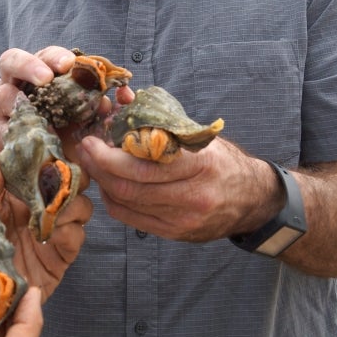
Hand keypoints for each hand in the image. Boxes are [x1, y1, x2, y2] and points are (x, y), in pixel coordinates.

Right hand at [0, 46, 133, 155]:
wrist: (50, 167)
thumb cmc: (69, 132)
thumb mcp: (90, 117)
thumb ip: (106, 105)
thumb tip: (126, 94)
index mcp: (39, 72)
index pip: (44, 55)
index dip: (54, 57)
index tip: (69, 64)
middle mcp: (16, 82)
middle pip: (11, 61)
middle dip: (28, 66)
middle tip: (45, 79)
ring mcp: (0, 106)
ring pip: (2, 95)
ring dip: (18, 102)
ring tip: (35, 113)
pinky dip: (13, 134)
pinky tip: (28, 140)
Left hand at [0, 160, 91, 302]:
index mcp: (13, 197)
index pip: (39, 168)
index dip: (46, 156)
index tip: (43, 149)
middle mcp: (36, 212)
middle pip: (67, 183)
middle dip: (68, 176)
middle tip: (56, 176)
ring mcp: (49, 235)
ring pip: (79, 208)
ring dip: (71, 203)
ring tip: (52, 209)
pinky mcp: (57, 261)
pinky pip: (75, 240)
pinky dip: (71, 232)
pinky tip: (53, 233)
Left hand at [76, 135, 282, 241]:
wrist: (252, 199)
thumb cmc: (221, 161)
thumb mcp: (197, 137)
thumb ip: (161, 125)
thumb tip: (122, 103)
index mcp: (198, 165)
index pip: (142, 164)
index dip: (108, 155)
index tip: (91, 140)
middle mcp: (191, 196)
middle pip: (129, 187)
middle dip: (98, 167)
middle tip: (83, 149)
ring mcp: (182, 220)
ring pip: (126, 204)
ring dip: (102, 182)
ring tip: (92, 164)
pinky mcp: (174, 234)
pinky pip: (132, 218)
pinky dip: (114, 200)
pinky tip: (109, 185)